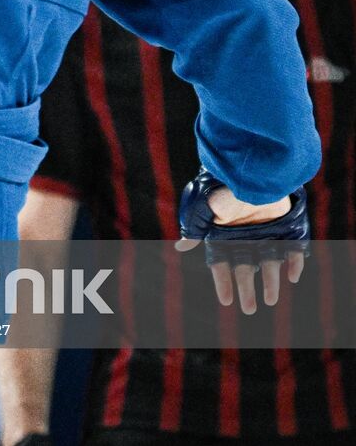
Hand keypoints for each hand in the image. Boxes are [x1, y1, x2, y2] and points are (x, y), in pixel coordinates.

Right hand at [175, 169, 308, 313]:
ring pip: (269, 263)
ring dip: (271, 282)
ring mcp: (267, 232)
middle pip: (246, 269)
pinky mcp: (287, 227)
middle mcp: (245, 237)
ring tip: (271, 300)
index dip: (224, 283)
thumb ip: (193, 228)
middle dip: (247, 290)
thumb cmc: (220, 187)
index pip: (222, 265)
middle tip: (249, 309)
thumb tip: (182, 247)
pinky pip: (293, 250)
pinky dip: (294, 263)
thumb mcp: (200, 207)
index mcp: (224, 235)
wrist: (249, 166)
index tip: (227, 301)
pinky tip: (292, 277)